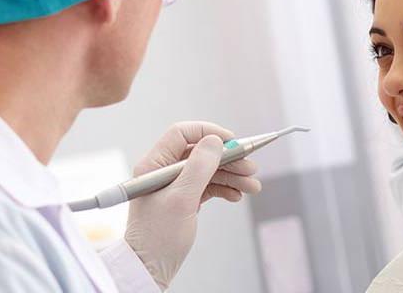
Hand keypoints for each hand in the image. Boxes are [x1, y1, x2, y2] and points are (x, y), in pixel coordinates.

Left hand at [122, 121, 261, 287]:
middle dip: (228, 159)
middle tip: (251, 168)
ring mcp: (174, 186)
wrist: (149, 267)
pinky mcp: (183, 199)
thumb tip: (214, 141)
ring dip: (231, 176)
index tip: (232, 142)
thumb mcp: (181, 199)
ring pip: (208, 170)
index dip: (208, 133)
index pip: (181, 134)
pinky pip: (208, 186)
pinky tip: (237, 195)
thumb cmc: (157, 237)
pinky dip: (224, 188)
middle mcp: (162, 171)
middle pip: (200, 153)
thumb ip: (198, 168)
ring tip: (253, 186)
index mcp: (153, 165)